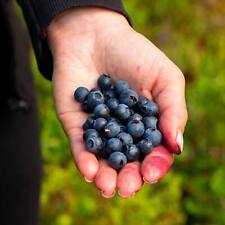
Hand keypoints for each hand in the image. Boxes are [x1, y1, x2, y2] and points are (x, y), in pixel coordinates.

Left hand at [47, 8, 187, 197]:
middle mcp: (123, 131)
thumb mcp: (165, 77)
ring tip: (107, 186)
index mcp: (147, 123)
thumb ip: (173, 110)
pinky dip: (84, 159)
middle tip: (127, 187)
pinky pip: (81, 146)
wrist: (94, 36)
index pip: (153, 151)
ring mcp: (100, 130)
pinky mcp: (77, 125)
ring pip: (104, 160)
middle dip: (128, 176)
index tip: (151, 172)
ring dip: (105, 175)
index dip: (154, 164)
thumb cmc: (134, 54)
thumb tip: (177, 147)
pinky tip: (89, 170)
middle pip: (128, 161)